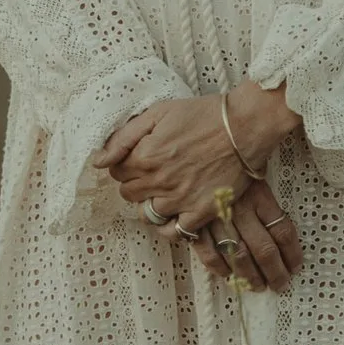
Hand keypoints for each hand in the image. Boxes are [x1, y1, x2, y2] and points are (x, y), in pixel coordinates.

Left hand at [92, 94, 302, 290]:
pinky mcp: (201, 212)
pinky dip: (168, 226)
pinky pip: (174, 232)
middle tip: (153, 171)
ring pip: (147, 213)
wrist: (244, 127)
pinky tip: (173, 213)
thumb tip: (99, 161)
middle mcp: (159, 181)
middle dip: (136, 182)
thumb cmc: (203, 114)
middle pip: (129, 193)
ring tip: (164, 190)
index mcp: (146, 156)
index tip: (137, 158)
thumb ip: (125, 137)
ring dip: (151, 202)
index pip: (116, 172)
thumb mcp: (159, 112)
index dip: (124, 164)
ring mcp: (180, 199)